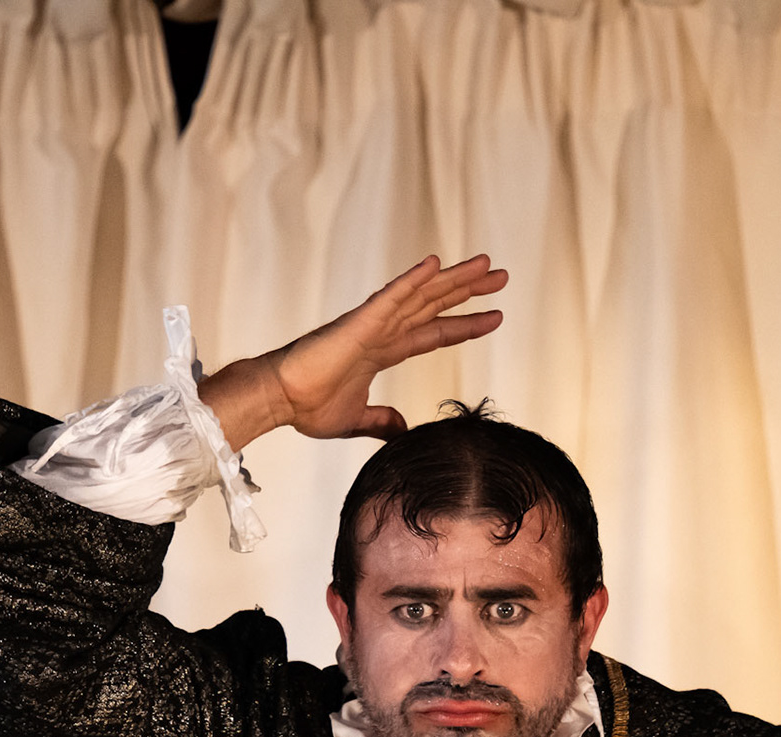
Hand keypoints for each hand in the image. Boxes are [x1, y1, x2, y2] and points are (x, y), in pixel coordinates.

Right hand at [200, 255, 507, 451]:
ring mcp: (371, 324)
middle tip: (502, 275)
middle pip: (434, 305)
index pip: (433, 333)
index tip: (494, 318)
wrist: (279, 401)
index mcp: (382, 351)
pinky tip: (436, 264)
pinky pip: (391, 296)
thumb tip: (402, 428)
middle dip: (468, 291)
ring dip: (453, 279)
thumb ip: (381, 421)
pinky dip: (413, 280)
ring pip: (421, 294)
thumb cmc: (306, 407)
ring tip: (487, 264)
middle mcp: (381, 331)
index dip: (464, 325)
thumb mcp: (357, 420)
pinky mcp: (358, 323)